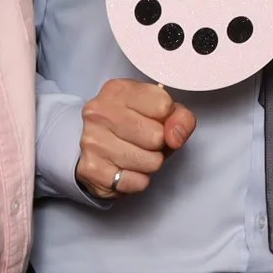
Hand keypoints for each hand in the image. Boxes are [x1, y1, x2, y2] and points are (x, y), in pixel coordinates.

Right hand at [75, 79, 196, 199]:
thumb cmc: (133, 128)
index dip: (167, 118)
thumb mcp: (162, 113)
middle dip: (159, 144)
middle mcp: (100, 113)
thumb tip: (175, 136)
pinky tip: (125, 168)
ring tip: (135, 154)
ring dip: (150, 162)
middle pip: (157, 136)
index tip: (155, 120)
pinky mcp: (92, 170)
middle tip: (144, 141)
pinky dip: (138, 180)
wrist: (96, 151)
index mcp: (118, 90)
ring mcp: (92, 141)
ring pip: (151, 162)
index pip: (163, 105)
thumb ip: (180, 118)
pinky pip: (138, 182)